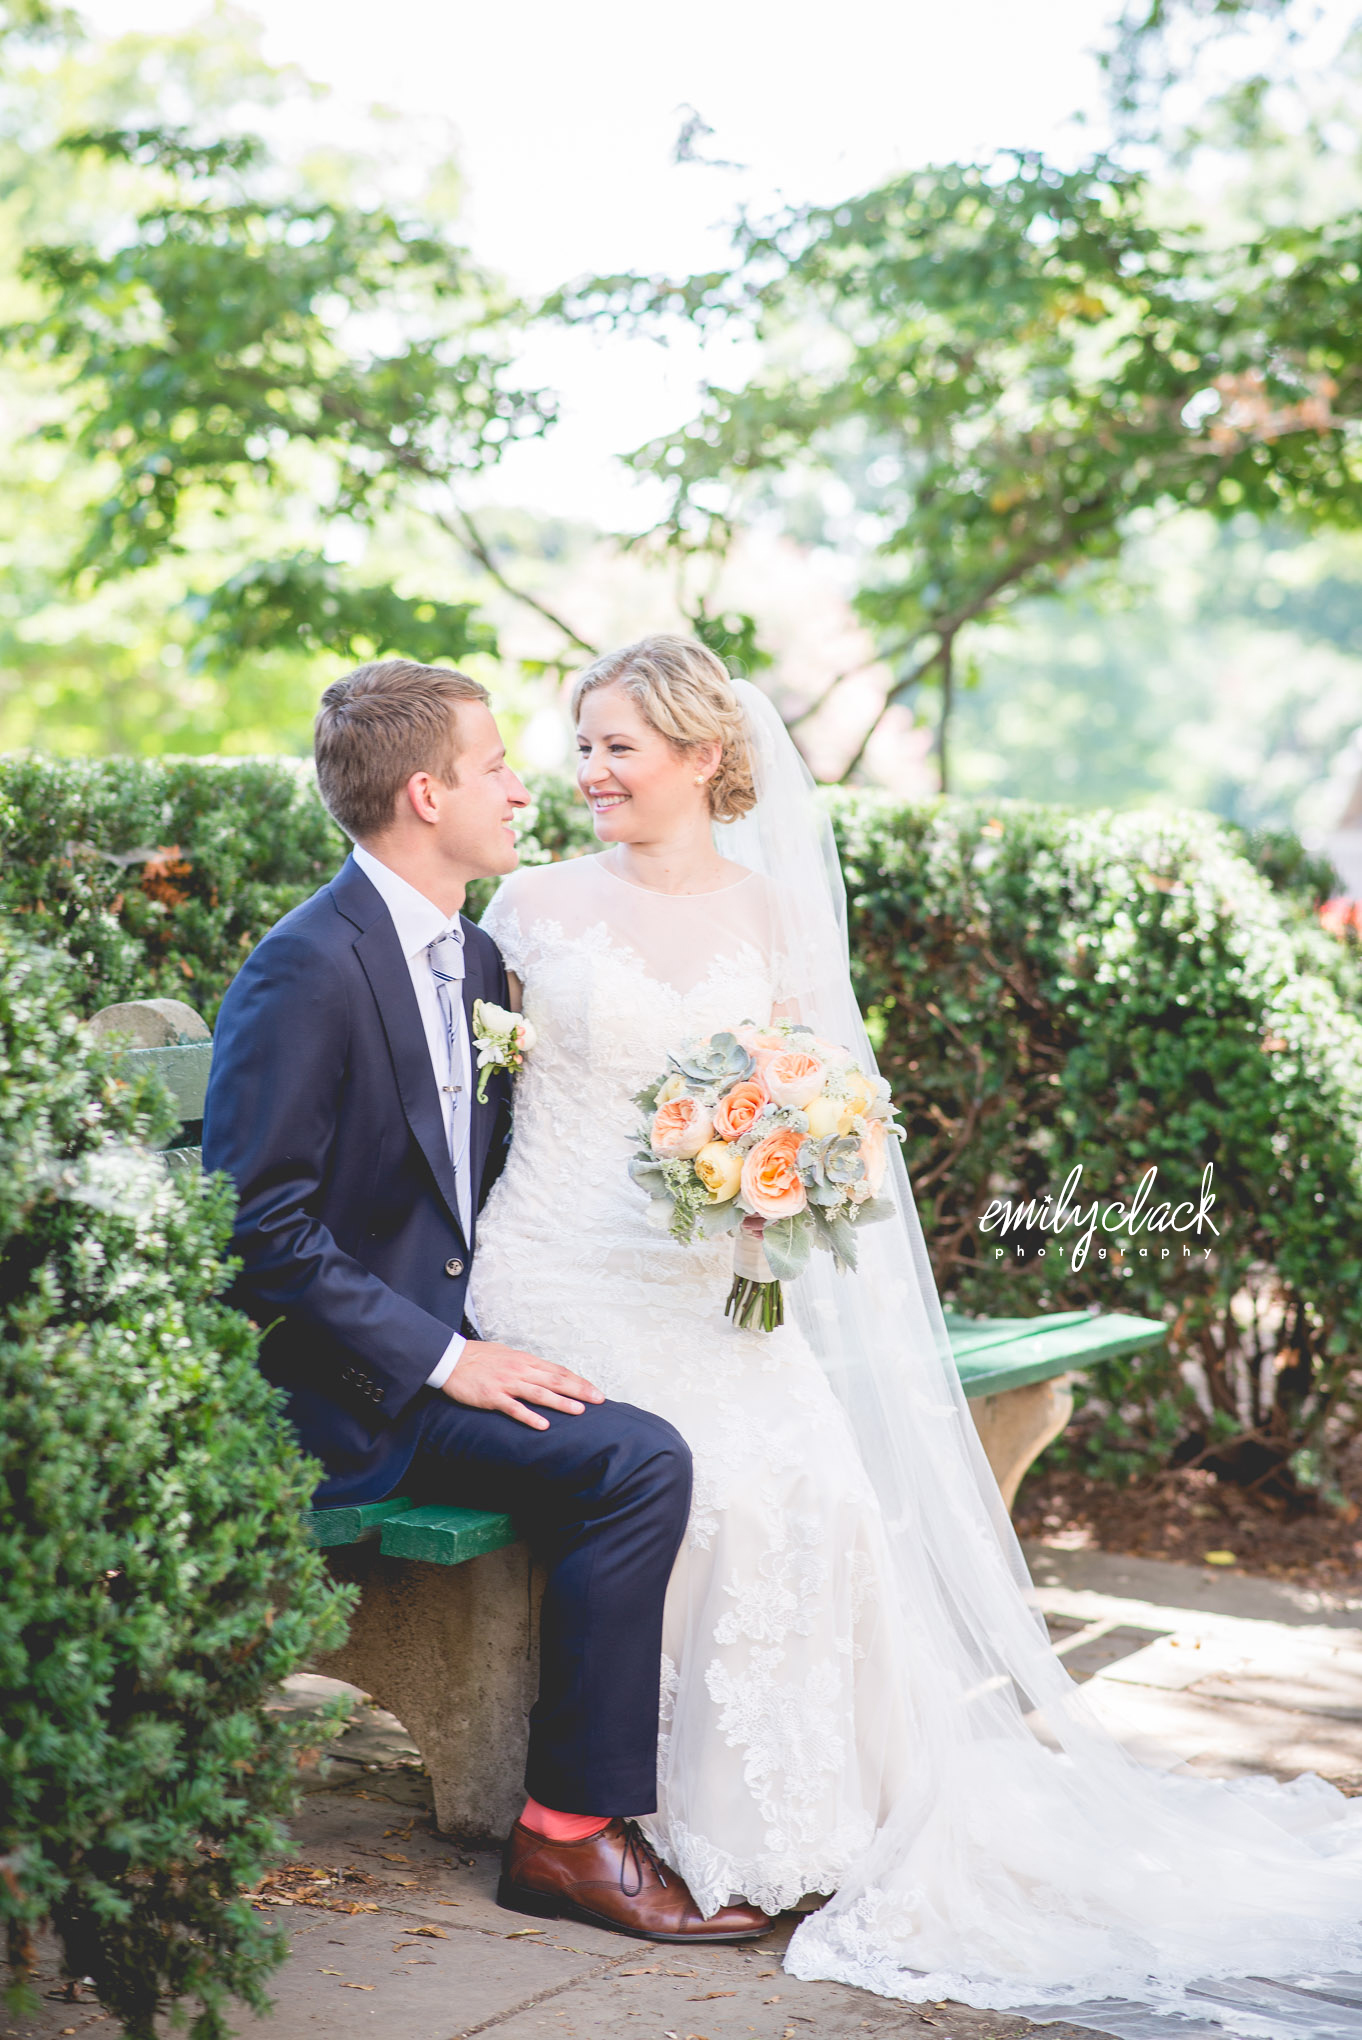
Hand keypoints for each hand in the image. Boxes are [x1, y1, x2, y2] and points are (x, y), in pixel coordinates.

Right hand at [442, 1340, 603, 1430]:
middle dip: (579, 1391)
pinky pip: (514, 1408)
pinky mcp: (493, 1396)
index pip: (558, 1371)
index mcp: (525, 1360)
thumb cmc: (479, 1356)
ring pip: (539, 1393)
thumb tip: (543, 1371)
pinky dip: (529, 1417)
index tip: (594, 1390)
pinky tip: (543, 1425)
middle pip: (556, 1381)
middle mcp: (520, 1370)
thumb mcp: (507, 1354)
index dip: (578, 1381)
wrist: (451, 1359)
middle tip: (598, 1400)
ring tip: (579, 1411)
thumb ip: (526, 1364)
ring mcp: (507, 1383)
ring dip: (561, 1403)